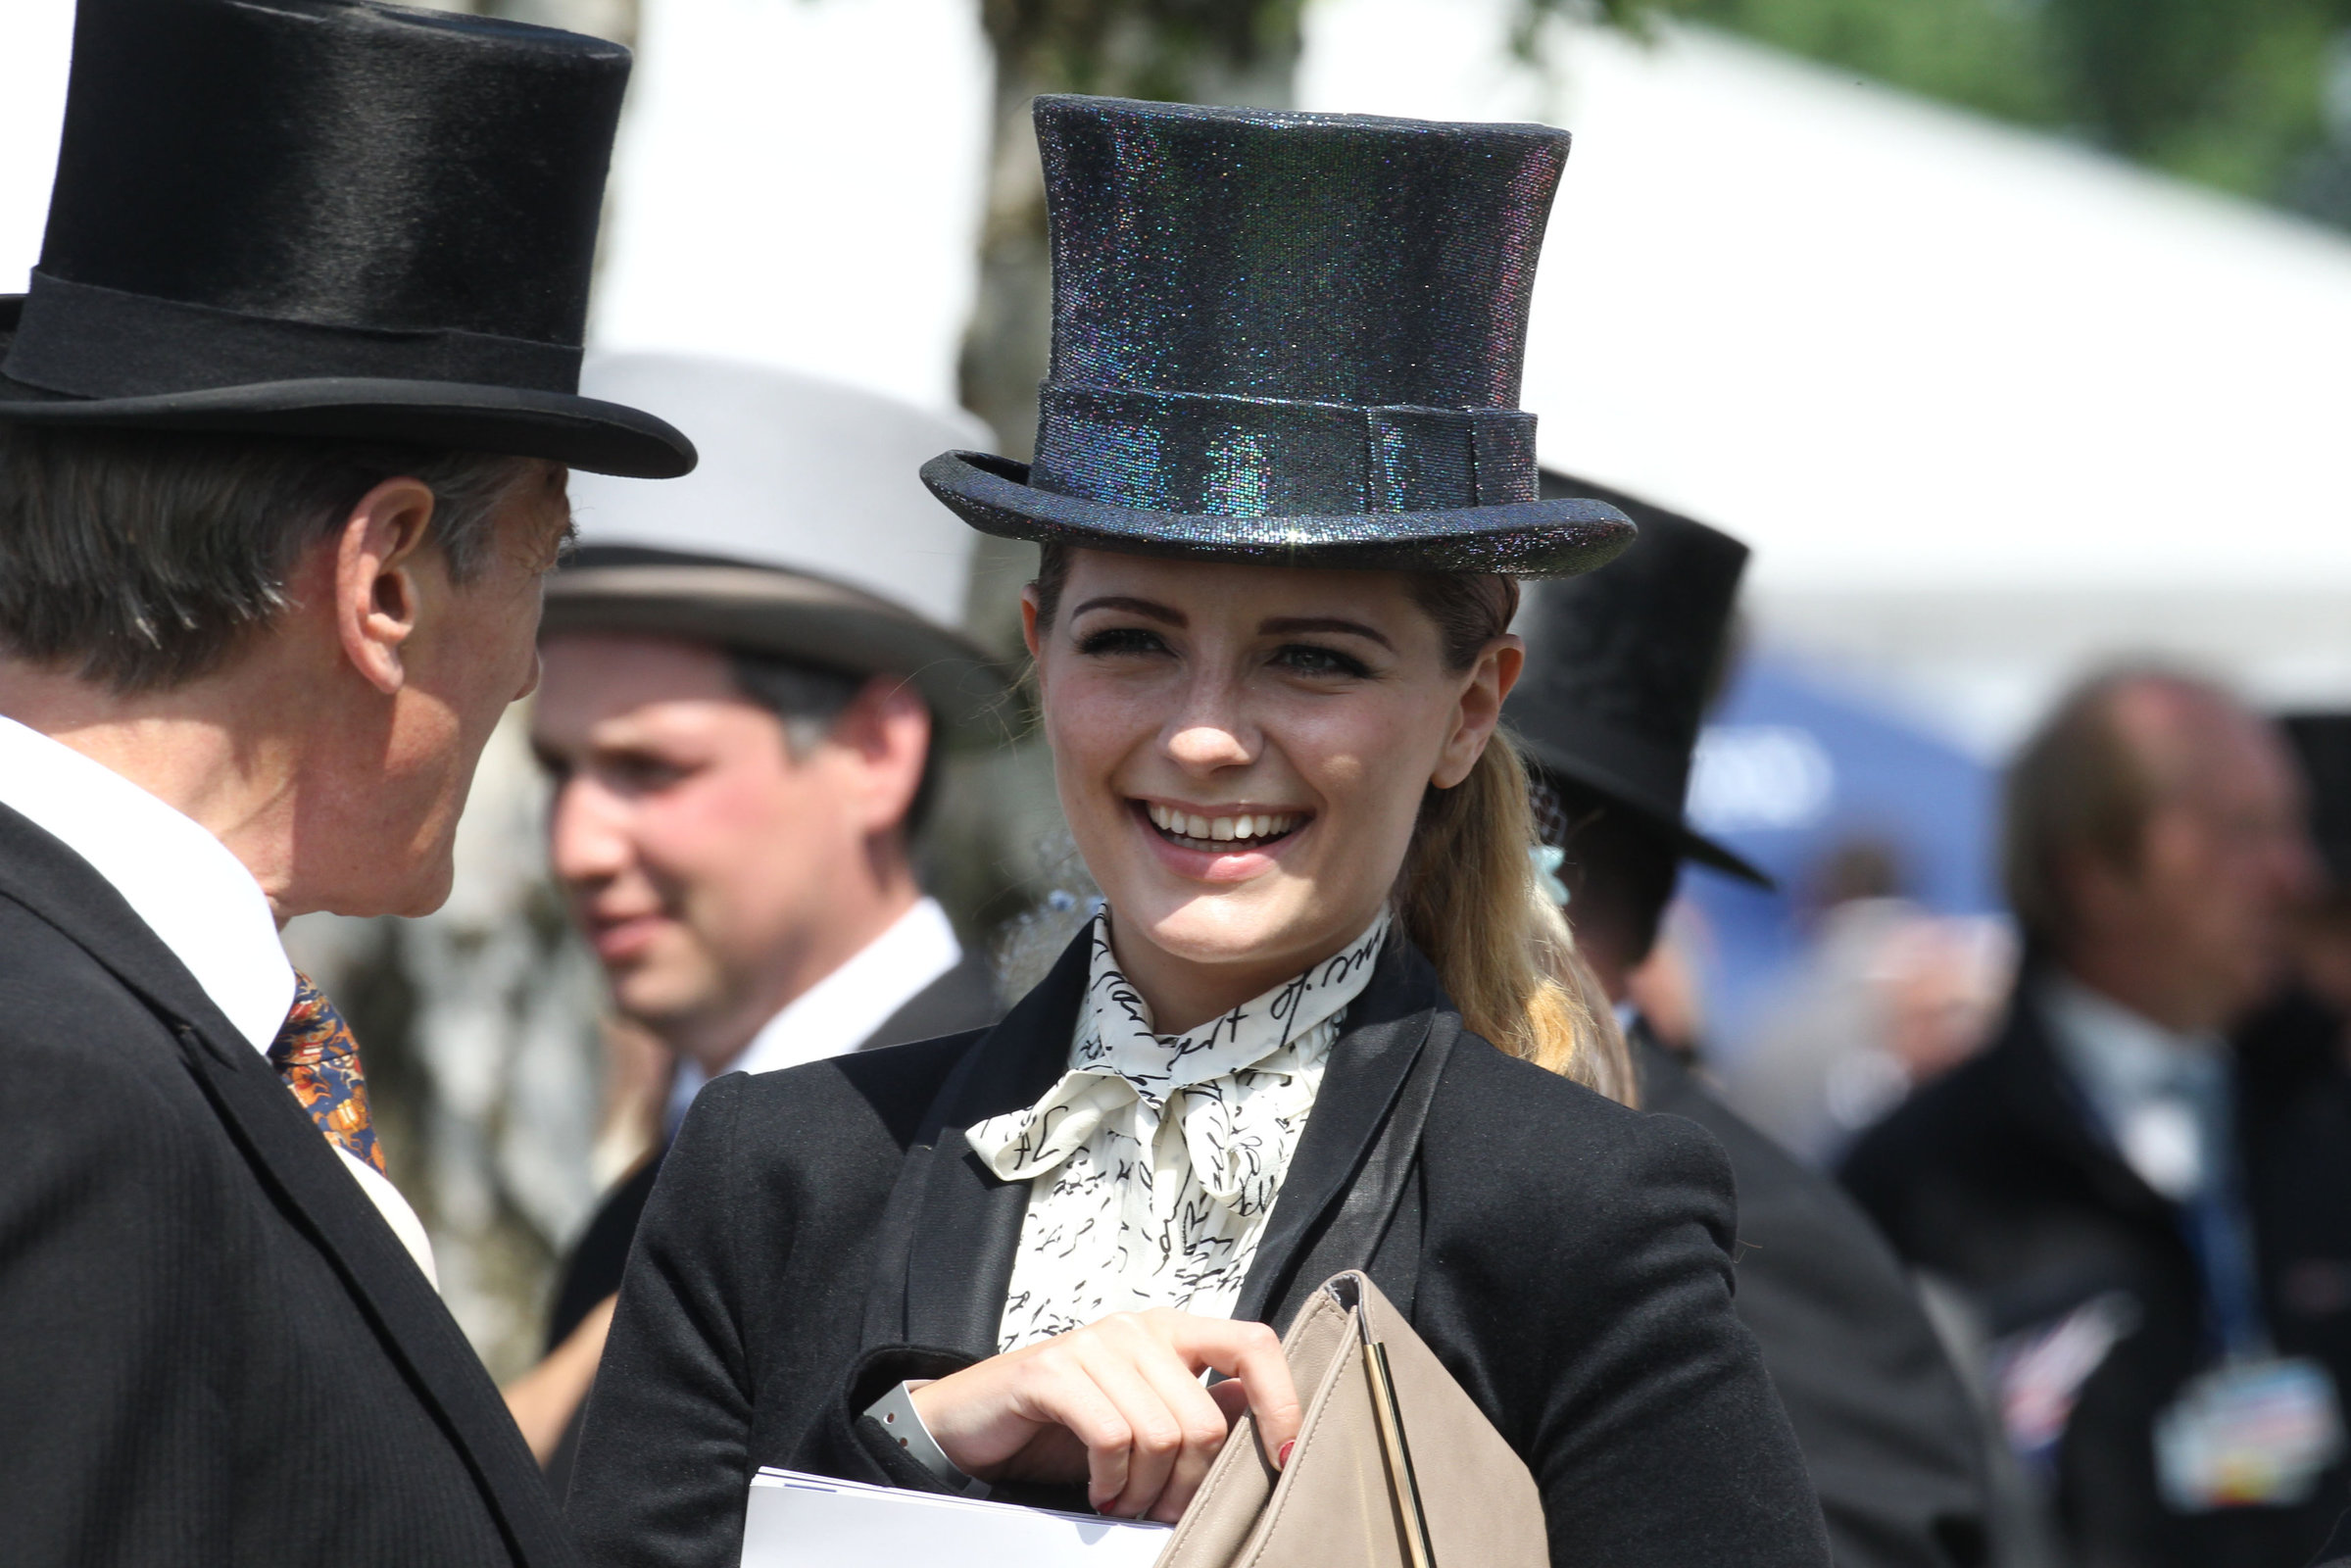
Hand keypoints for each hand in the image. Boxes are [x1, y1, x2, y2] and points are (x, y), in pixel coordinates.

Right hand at [908, 1310, 1300, 1522]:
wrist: (974, 1424)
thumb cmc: (1065, 1426)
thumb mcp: (1145, 1420)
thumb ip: (1201, 1410)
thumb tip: (1265, 1420)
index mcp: (1172, 1332)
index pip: (1254, 1346)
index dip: (1282, 1401)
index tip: (1284, 1458)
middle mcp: (1139, 1327)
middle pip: (1206, 1419)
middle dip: (1190, 1485)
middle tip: (1160, 1510)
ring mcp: (1095, 1343)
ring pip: (1162, 1435)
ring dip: (1146, 1491)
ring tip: (1123, 1502)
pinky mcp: (1054, 1369)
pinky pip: (1113, 1437)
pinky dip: (1111, 1481)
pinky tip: (1100, 1491)